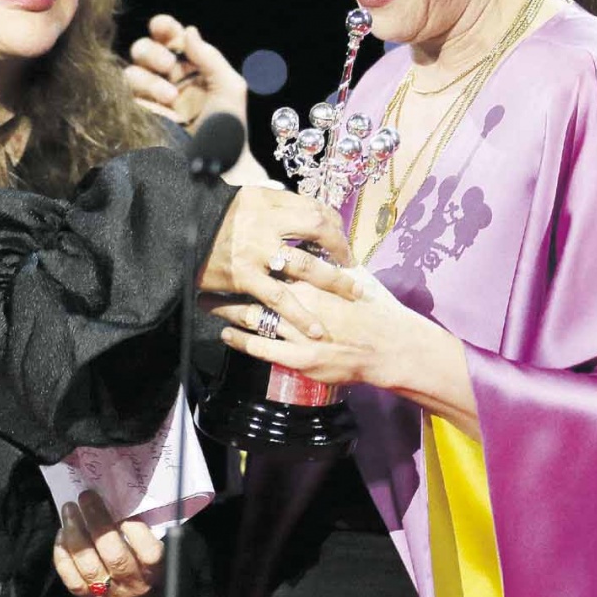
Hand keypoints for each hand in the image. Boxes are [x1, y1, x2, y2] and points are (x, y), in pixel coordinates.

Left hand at [53, 490, 163, 596]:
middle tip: (86, 497)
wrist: (141, 595)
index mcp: (155, 570)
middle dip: (97, 521)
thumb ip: (142, 525)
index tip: (120, 502)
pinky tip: (62, 534)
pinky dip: (64, 556)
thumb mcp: (155, 542)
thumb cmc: (146, 558)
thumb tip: (120, 495)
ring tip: (69, 509)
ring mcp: (110, 595)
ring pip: (90, 567)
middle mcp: (133, 584)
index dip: (133, 527)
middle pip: (114, 555)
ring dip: (76, 534)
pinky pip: (72, 580)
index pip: (147, 551)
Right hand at [125, 14, 246, 134]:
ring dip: (148, 80)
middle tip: (167, 66)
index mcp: (190, 65)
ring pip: (130, 72)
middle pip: (143, 49)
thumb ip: (209, 57)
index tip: (162, 28)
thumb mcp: (230, 87)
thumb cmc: (230, 127)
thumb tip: (188, 30)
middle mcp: (167, 78)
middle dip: (151, 52)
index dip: (162, 27)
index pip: (170, 36)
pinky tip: (159, 108)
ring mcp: (151, 98)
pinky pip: (125, 98)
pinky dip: (139, 98)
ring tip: (171, 99)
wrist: (219, 165)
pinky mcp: (139, 118)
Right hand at [199, 188, 354, 337]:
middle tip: (354, 266)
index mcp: (268, 204)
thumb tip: (310, 213)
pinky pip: (277, 298)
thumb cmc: (216, 215)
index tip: (341, 239)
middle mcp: (266, 225)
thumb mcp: (248, 198)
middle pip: (316, 234)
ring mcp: (256, 252)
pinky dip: (298, 314)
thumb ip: (278, 205)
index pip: (314, 211)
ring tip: (351, 294)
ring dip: (332, 282)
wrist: (177, 230)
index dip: (334, 226)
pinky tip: (314, 328)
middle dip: (341, 251)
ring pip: (304, 267)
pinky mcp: (245, 278)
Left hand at [203, 263, 411, 388]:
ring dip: (227, 308)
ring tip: (207, 301)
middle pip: (257, 284)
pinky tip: (225, 334)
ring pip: (253, 315)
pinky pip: (261, 348)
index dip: (252, 252)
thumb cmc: (375, 310)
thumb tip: (322, 239)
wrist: (390, 347)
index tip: (231, 243)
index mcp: (315, 279)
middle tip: (209, 271)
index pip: (276, 259)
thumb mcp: (356, 277)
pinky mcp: (299, 358)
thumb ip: (334, 259)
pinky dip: (239, 340)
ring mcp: (299, 332)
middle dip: (231, 278)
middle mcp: (303, 302)